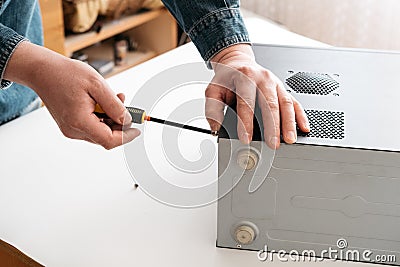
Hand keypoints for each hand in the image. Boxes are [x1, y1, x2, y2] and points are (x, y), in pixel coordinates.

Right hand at [4, 41, 139, 148]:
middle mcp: (73, 130)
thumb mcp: (97, 85)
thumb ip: (114, 105)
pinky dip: (102, 117)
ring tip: (114, 97)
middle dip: (120, 123)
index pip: (109, 140)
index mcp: (79, 121)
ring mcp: (70, 129)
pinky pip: (92, 126)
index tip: (137, 129)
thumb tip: (127, 120)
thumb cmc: (66, 74)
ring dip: (112, 118)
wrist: (42, 70)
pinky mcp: (70, 125)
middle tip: (127, 104)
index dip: (126, 136)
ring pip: (100, 132)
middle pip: (106, 137)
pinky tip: (103, 102)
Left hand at [205, 44, 309, 148]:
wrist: (237, 62)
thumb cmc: (227, 79)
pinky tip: (303, 127)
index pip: (246, 102)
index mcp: (244, 77)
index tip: (246, 138)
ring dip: (289, 123)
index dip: (246, 122)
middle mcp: (263, 78)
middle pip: (270, 104)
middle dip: (273, 126)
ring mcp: (275, 83)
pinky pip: (294, 101)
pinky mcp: (283, 88)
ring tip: (289, 139)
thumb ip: (213, 110)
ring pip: (286, 103)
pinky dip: (300, 115)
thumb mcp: (213, 90)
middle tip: (273, 144)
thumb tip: (215, 129)